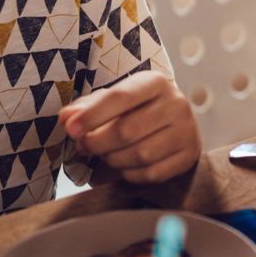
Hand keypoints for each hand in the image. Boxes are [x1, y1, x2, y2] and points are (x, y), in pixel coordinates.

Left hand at [60, 71, 202, 183]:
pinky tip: (125, 166)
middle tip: (83, 146)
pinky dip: (130, 174)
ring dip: (113, 159)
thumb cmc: (137, 109)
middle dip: (97, 143)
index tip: (71, 129)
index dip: (92, 115)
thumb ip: (86, 108)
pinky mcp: (189, 155)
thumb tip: (66, 118)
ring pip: (140, 155)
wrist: (174, 122)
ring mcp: (187, 131)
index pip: (120, 97)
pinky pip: (152, 173)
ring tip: (105, 155)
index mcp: (156, 82)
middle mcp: (177, 104)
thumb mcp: (113, 100)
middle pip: (127, 130)